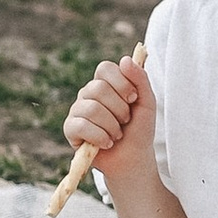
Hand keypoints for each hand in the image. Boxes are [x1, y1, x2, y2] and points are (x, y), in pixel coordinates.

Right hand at [64, 51, 151, 180]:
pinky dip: (100, 136)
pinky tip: (106, 143)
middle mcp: (88, 93)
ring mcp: (77, 110)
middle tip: (126, 120)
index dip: (121, 83)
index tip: (133, 98)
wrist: (133, 158)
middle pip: (99, 88)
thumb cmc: (139, 128)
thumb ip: (140, 78)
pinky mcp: (70, 129)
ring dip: (112, 126)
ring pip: (91, 108)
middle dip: (120, 108)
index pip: (104, 68)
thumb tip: (125, 59)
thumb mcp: (147, 102)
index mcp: (105, 83)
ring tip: (117, 135)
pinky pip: (81, 125)